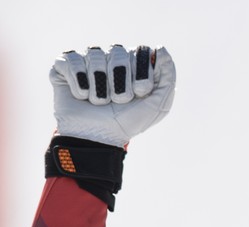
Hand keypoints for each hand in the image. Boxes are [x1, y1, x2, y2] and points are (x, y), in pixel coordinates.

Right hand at [51, 45, 175, 146]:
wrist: (98, 138)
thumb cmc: (128, 121)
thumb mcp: (158, 104)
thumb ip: (167, 77)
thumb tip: (161, 48)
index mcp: (133, 64)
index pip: (140, 50)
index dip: (141, 72)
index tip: (141, 92)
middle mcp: (109, 58)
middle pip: (118, 52)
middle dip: (121, 82)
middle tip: (120, 101)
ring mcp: (86, 61)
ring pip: (95, 56)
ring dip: (100, 86)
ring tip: (99, 102)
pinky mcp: (63, 66)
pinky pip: (71, 60)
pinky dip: (78, 82)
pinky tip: (81, 96)